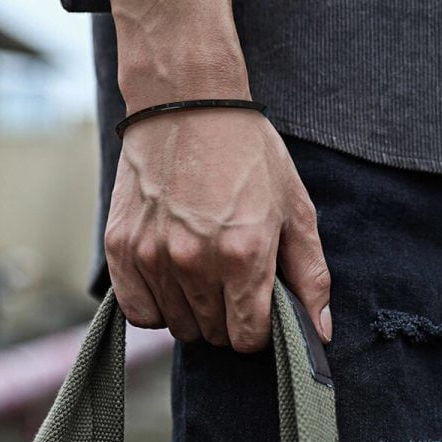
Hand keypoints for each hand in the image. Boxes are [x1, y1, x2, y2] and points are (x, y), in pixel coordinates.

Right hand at [101, 0, 331, 351]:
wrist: (187, 105)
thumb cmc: (245, 151)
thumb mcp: (293, 206)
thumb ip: (310, 274)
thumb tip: (320, 332)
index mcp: (244, 254)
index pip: (248, 337)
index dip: (257, 327)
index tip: (255, 303)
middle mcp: (194, 262)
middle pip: (212, 333)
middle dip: (226, 317)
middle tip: (228, 277)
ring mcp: (152, 255)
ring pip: (177, 324)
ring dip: (192, 308)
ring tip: (199, 267)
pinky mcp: (121, 246)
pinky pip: (137, 311)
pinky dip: (155, 304)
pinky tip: (168, 276)